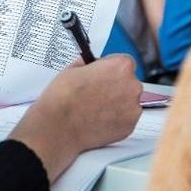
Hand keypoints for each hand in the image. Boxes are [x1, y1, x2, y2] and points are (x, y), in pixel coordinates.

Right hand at [9, 56, 142, 181]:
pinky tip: (98, 119)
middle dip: (116, 86)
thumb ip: (91, 64)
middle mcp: (132, 86)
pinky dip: (116, 119)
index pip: (124, 63)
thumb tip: (93, 65)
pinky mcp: (129, 127)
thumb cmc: (63, 99)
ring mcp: (133, 108)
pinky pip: (126, 119)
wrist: (58, 127)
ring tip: (95, 108)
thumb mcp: (73, 68)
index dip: (111, 69)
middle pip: (129, 82)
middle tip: (96, 93)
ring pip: (128, 102)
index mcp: (121, 66)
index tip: (103, 75)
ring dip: (117, 103)